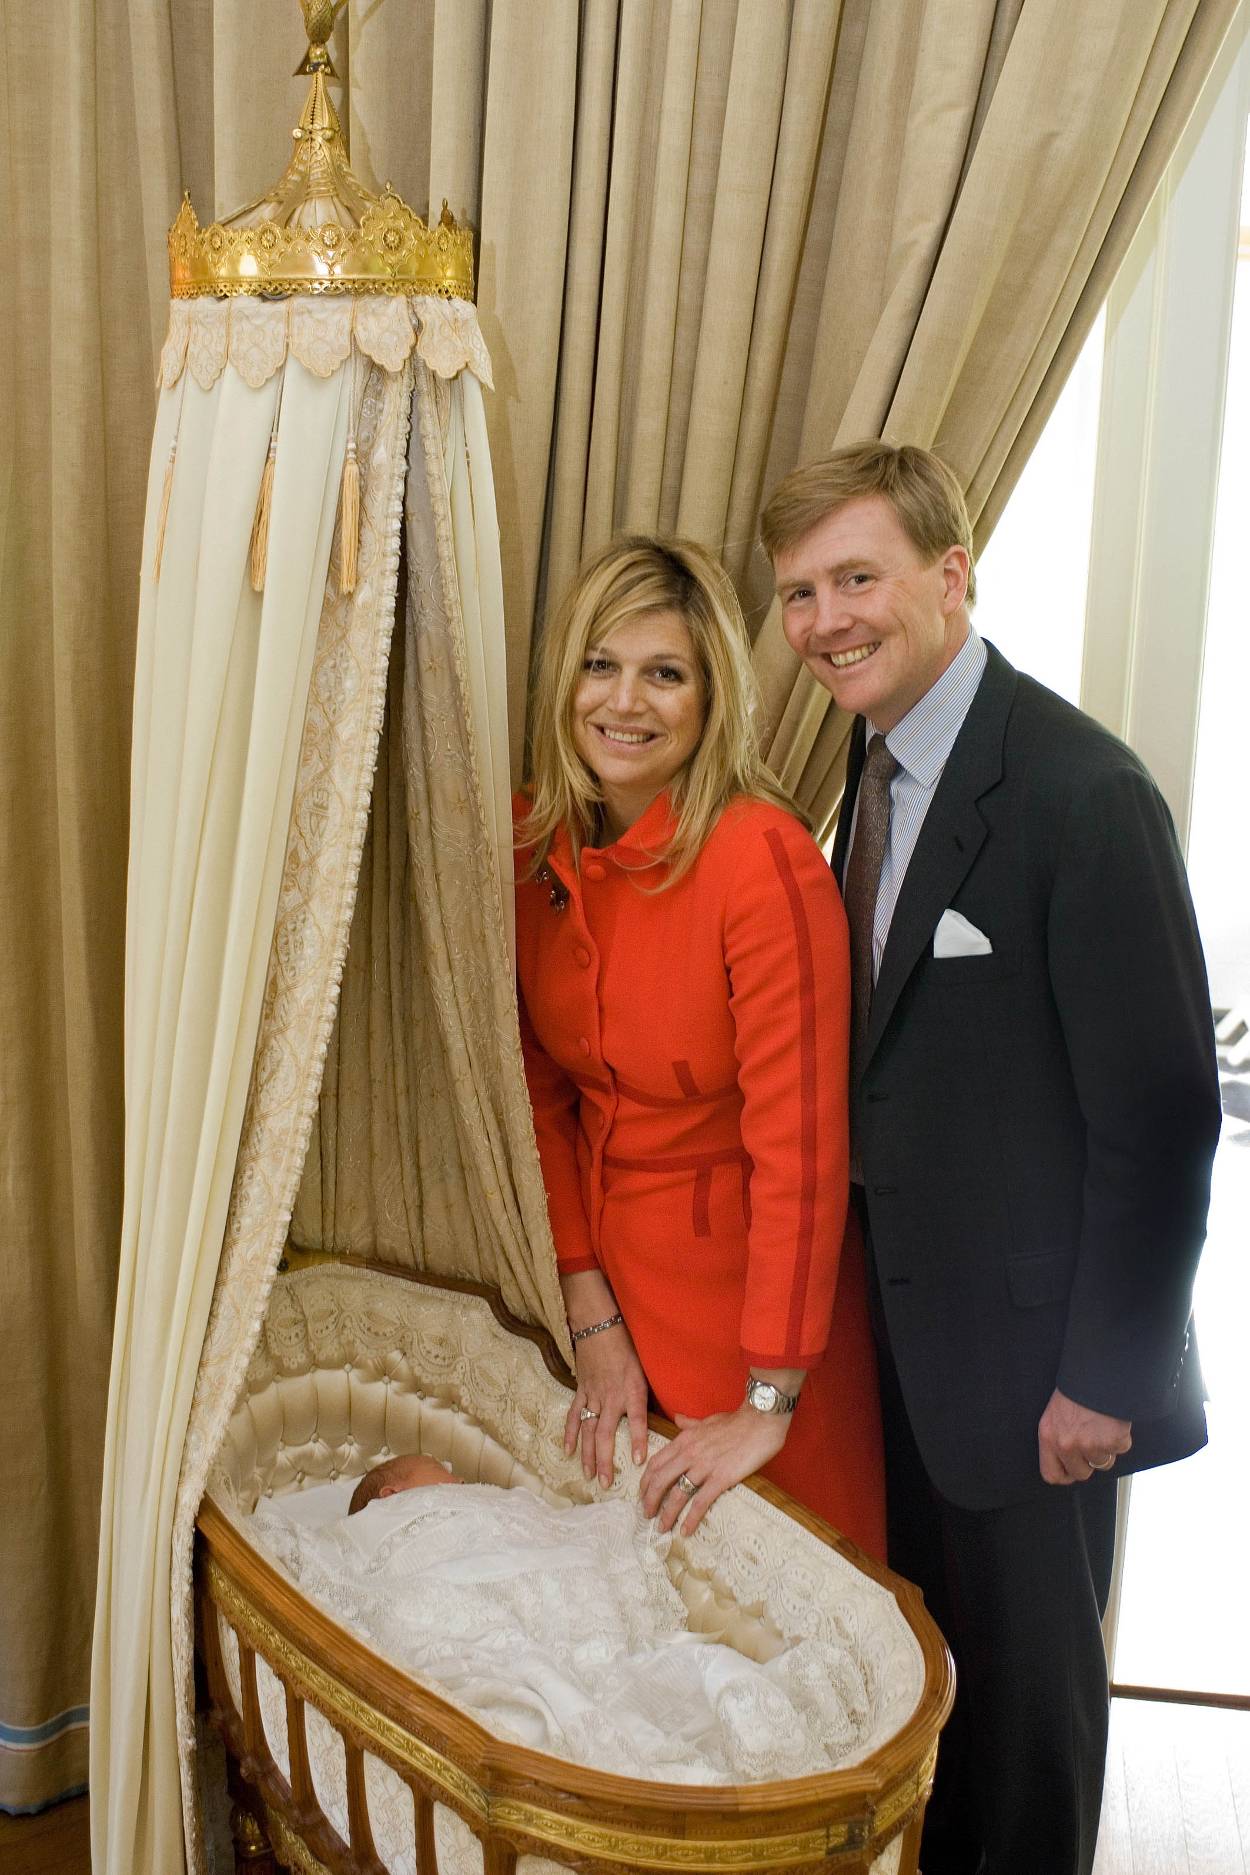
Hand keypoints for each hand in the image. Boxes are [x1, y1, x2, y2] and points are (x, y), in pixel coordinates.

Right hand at [565, 1322, 649, 1488]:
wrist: (599, 1327)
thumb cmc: (628, 1348)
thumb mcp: (646, 1369)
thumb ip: (650, 1394)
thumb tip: (669, 1416)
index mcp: (631, 1391)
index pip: (637, 1420)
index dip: (638, 1441)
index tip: (640, 1462)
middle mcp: (611, 1397)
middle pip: (605, 1434)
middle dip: (605, 1460)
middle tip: (606, 1483)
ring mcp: (593, 1396)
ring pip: (588, 1430)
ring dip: (588, 1455)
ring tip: (589, 1475)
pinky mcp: (581, 1392)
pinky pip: (574, 1416)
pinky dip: (570, 1434)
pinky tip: (568, 1451)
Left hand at [640, 1404, 790, 1536]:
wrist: (760, 1420)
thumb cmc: (736, 1420)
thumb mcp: (707, 1420)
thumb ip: (689, 1423)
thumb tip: (677, 1419)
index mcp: (684, 1439)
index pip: (656, 1463)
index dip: (646, 1481)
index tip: (642, 1494)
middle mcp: (689, 1454)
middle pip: (660, 1481)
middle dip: (650, 1500)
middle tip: (647, 1514)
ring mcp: (704, 1467)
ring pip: (677, 1494)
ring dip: (667, 1514)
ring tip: (662, 1527)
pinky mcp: (721, 1478)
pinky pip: (701, 1502)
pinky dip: (691, 1518)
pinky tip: (686, 1530)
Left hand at [1038, 1387, 1131, 1484]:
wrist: (1098, 1371)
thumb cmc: (1077, 1389)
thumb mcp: (1055, 1413)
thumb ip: (1058, 1438)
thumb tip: (1066, 1461)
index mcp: (1048, 1436)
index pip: (1051, 1474)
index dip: (1064, 1475)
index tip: (1072, 1470)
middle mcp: (1067, 1444)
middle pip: (1081, 1473)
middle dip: (1089, 1462)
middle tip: (1092, 1442)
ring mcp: (1090, 1444)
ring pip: (1103, 1463)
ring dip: (1106, 1449)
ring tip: (1102, 1426)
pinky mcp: (1112, 1441)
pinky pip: (1121, 1449)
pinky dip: (1121, 1438)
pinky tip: (1113, 1421)